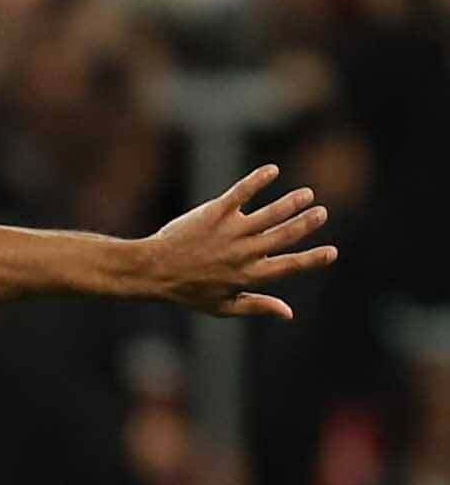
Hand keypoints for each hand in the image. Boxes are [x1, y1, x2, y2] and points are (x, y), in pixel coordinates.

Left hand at [137, 168, 337, 320]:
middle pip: (282, 236)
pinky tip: (272, 171)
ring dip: (290, 203)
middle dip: (305, 224)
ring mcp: (229, 231)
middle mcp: (242, 253)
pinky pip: (240, 194)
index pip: (286, 267)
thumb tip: (289, 313)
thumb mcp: (222, 307)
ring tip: (307, 195)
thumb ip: (257, 307)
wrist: (152, 271)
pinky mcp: (215, 213)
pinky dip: (257, 181)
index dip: (311, 260)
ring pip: (268, 215)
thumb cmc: (188, 291)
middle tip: (322, 213)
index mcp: (247, 276)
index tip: (332, 252)